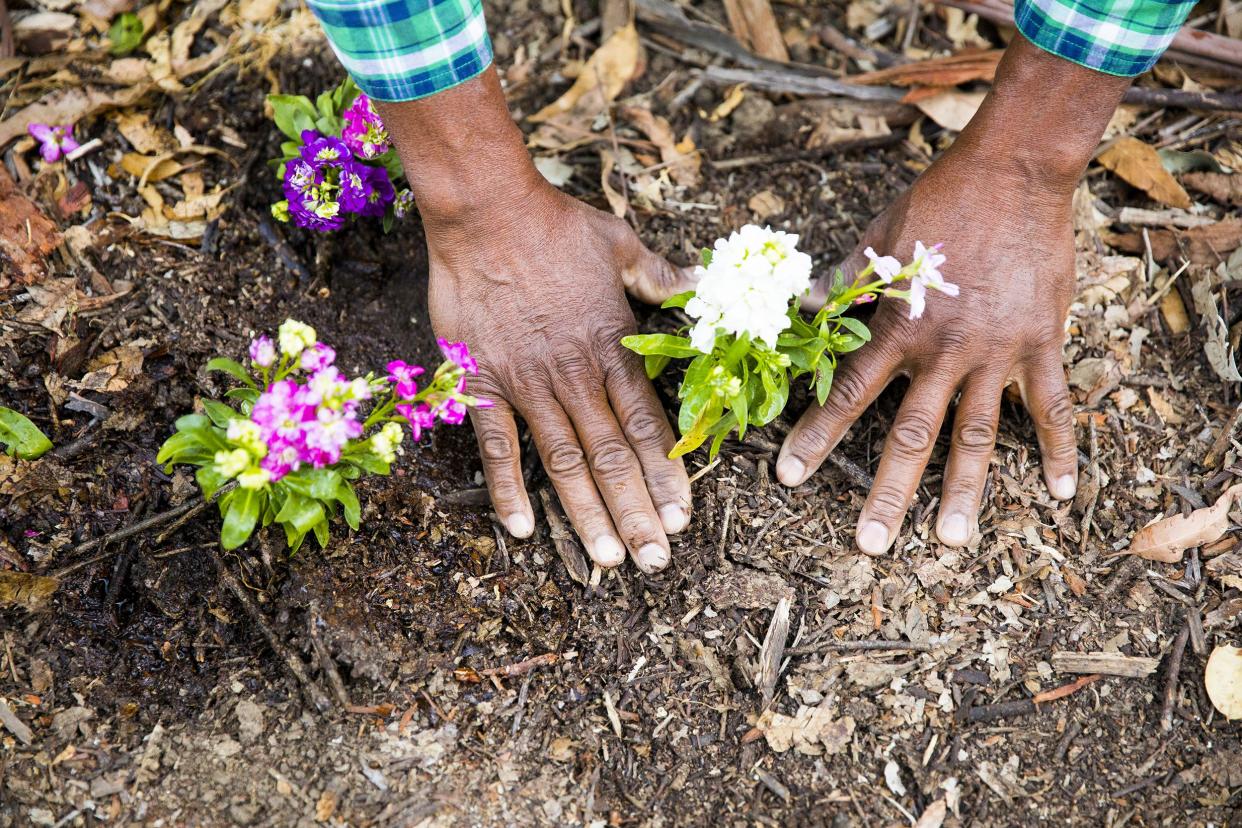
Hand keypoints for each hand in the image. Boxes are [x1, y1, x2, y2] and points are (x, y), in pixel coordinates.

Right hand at [427, 184, 693, 571]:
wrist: (485, 211)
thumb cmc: (554, 225)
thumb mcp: (622, 245)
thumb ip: (664, 278)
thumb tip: (708, 286)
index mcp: (614, 348)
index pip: (648, 427)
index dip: (668, 477)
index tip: (683, 519)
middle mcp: (575, 376)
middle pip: (613, 458)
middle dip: (637, 514)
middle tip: (655, 562)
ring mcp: (527, 384)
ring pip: (564, 463)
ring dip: (586, 515)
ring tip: (607, 559)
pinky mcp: (481, 383)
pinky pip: (496, 447)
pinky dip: (508, 490)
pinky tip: (522, 530)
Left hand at [776, 36, 1130, 553]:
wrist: (1011, 173)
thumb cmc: (937, 204)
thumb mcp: (876, 242)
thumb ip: (840, 287)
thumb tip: (797, 309)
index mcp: (896, 329)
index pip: (846, 396)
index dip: (815, 438)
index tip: (788, 477)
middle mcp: (943, 352)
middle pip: (910, 435)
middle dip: (887, 493)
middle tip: (870, 545)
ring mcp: (995, 353)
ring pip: (977, 435)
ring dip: (964, 493)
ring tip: (952, 541)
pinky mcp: (1041, 344)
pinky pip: (1051, 406)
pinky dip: (1058, 449)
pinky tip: (1062, 493)